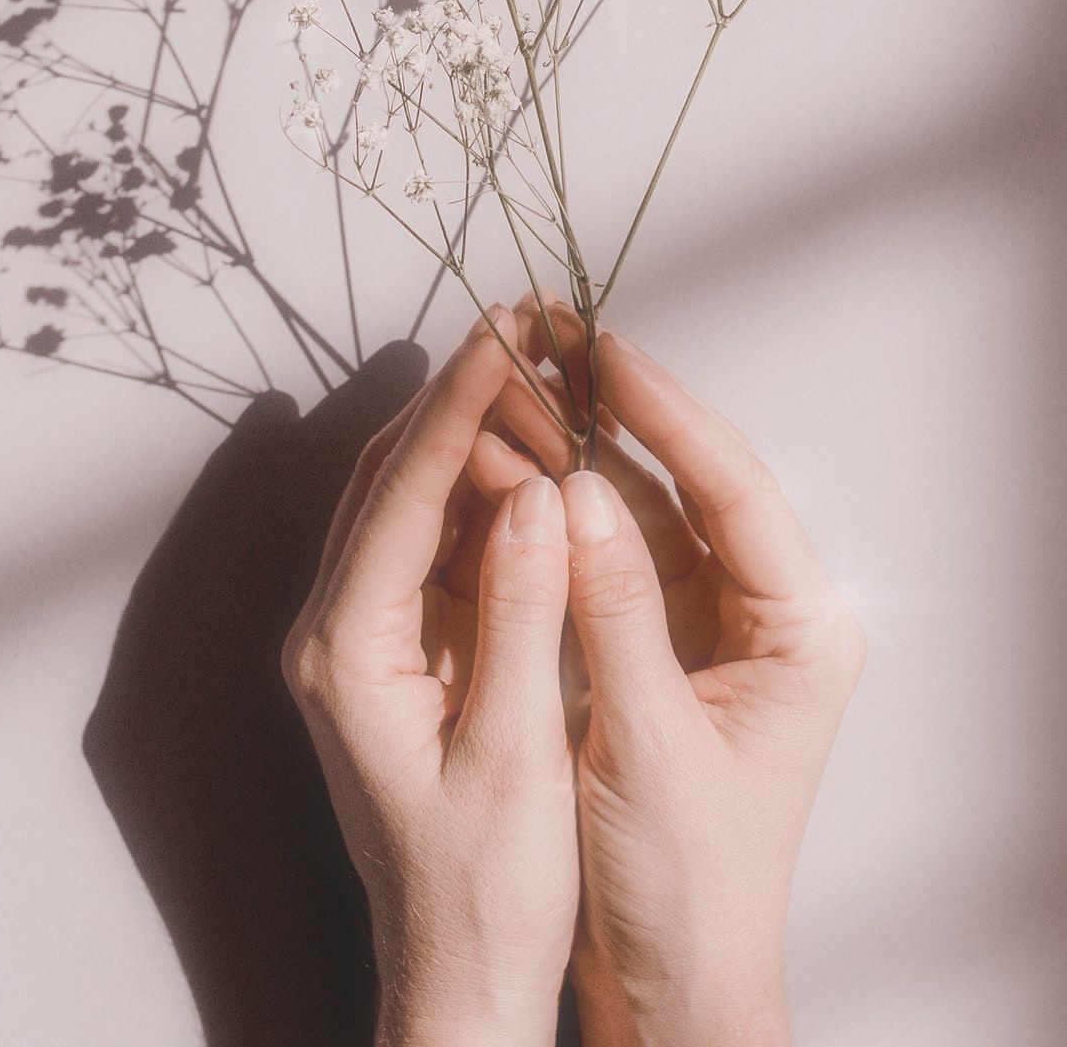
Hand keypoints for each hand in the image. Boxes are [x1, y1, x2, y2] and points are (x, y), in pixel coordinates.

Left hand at [282, 306, 577, 1046]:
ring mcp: (358, 640)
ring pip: (405, 498)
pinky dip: (475, 489)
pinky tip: (530, 455)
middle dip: (457, 393)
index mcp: (346, 653)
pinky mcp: (393, 653)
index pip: (402, 491)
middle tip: (528, 320)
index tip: (510, 329)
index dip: (459, 402)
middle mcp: (332, 633)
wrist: (457, 978)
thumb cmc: (486, 891)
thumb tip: (541, 492)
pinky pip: (428, 541)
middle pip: (388, 475)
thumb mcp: (516, 753)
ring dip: (467, 431)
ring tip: (538, 364)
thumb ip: (525, 614)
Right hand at [492, 322, 864, 1046]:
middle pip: (695, 481)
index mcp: (803, 631)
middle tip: (554, 339)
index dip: (667, 414)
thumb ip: (613, 613)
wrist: (674, 981)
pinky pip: (616, 549)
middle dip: (622, 411)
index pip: (736, 490)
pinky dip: (567, 508)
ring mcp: (715, 622)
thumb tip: (572, 493)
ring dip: (585, 448)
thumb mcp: (646, 744)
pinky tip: (517, 464)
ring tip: (523, 381)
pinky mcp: (663, 642)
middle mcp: (768, 611)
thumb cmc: (687, 887)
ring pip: (648, 505)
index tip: (605, 352)